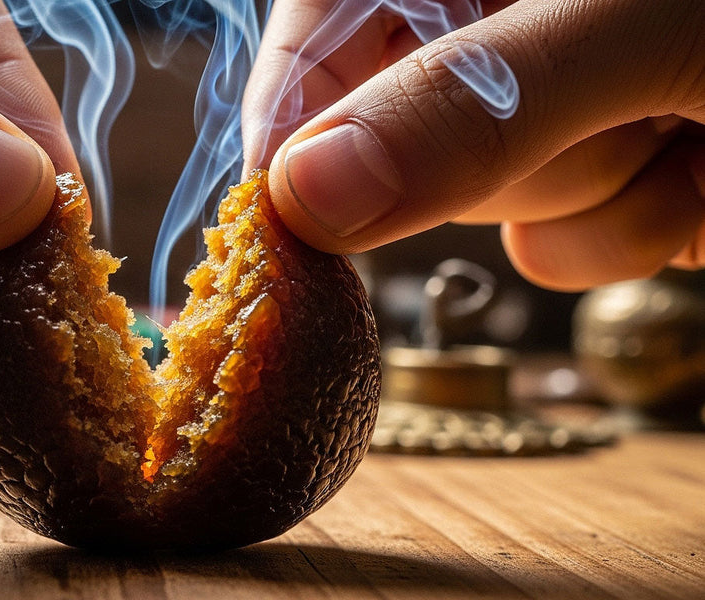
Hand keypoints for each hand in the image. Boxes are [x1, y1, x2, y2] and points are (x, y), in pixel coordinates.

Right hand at [244, 0, 704, 290]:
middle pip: (390, 127)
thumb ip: (472, 103)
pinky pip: (550, 247)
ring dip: (583, 193)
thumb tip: (303, 192)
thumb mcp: (636, 28)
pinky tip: (699, 176)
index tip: (273, 211)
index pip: (323, 20)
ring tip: (682, 126)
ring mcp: (545, 106)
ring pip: (473, 201)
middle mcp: (498, 28)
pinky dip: (626, 234)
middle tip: (598, 106)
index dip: (292, 113)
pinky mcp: (592, 178)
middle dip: (483, 156)